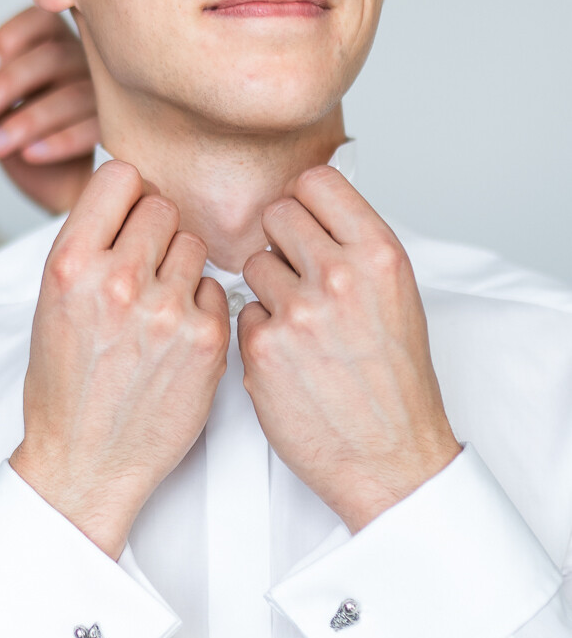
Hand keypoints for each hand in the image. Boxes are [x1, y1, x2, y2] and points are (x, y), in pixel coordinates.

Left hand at [0, 8, 97, 212]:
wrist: (62, 187)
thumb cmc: (32, 142)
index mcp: (54, 44)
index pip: (38, 20)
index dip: (9, 38)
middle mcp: (84, 61)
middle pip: (51, 57)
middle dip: (7, 85)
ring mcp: (105, 93)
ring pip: (72, 94)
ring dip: (28, 120)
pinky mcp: (116, 128)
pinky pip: (93, 128)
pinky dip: (60, 141)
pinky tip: (31, 154)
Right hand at [10, 162, 229, 556]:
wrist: (86, 462)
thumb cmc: (65, 389)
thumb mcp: (51, 305)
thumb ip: (88, 249)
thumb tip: (127, 200)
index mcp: (70, 266)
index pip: (120, 177)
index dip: (126, 195)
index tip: (125, 215)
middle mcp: (118, 282)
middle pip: (162, 207)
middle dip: (154, 233)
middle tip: (140, 272)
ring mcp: (166, 311)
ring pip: (194, 246)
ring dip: (180, 268)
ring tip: (155, 309)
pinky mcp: (206, 341)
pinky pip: (216, 290)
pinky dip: (201, 307)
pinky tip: (175, 337)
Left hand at [238, 167, 459, 532]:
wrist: (390, 456)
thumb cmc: (395, 382)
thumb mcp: (396, 297)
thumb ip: (355, 248)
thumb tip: (312, 210)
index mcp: (379, 255)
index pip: (317, 182)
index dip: (304, 201)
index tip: (306, 219)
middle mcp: (339, 276)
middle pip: (275, 216)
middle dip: (281, 243)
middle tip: (300, 277)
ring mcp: (297, 312)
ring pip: (252, 265)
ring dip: (267, 289)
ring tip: (300, 325)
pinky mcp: (261, 348)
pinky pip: (241, 314)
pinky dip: (257, 332)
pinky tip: (288, 358)